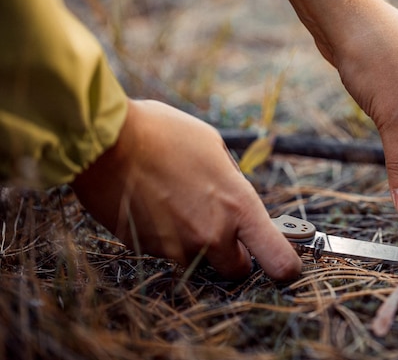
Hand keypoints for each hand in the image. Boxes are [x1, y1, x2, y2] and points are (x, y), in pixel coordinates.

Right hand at [71, 99, 300, 280]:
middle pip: (236, 270)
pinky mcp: (147, 250)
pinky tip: (154, 203)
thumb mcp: (213, 146)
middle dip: (234, 255)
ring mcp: (177, 247)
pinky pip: (167, 250)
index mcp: (238, 207)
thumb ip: (232, 182)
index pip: (278, 259)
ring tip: (176, 201)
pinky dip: (167, 235)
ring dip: (195, 241)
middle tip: (224, 229)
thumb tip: (236, 198)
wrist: (106, 141)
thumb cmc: (163, 134)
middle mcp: (211, 235)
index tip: (285, 265)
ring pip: (198, 259)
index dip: (285, 266)